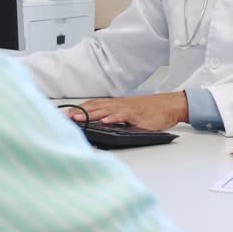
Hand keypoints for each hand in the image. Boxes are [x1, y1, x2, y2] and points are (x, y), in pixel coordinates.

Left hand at [72, 92, 188, 130]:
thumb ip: (114, 118)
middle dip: (79, 112)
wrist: (168, 106)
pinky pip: (122, 115)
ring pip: (105, 110)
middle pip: (94, 107)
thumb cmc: (149, 111)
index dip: (78, 110)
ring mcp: (126, 109)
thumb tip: (100, 126)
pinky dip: (113, 118)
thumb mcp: (128, 114)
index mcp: (114, 105)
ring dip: (90, 114)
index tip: (65, 115)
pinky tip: (104, 121)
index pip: (92, 106)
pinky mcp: (136, 114)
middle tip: (65, 117)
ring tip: (78, 118)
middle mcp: (118, 105)